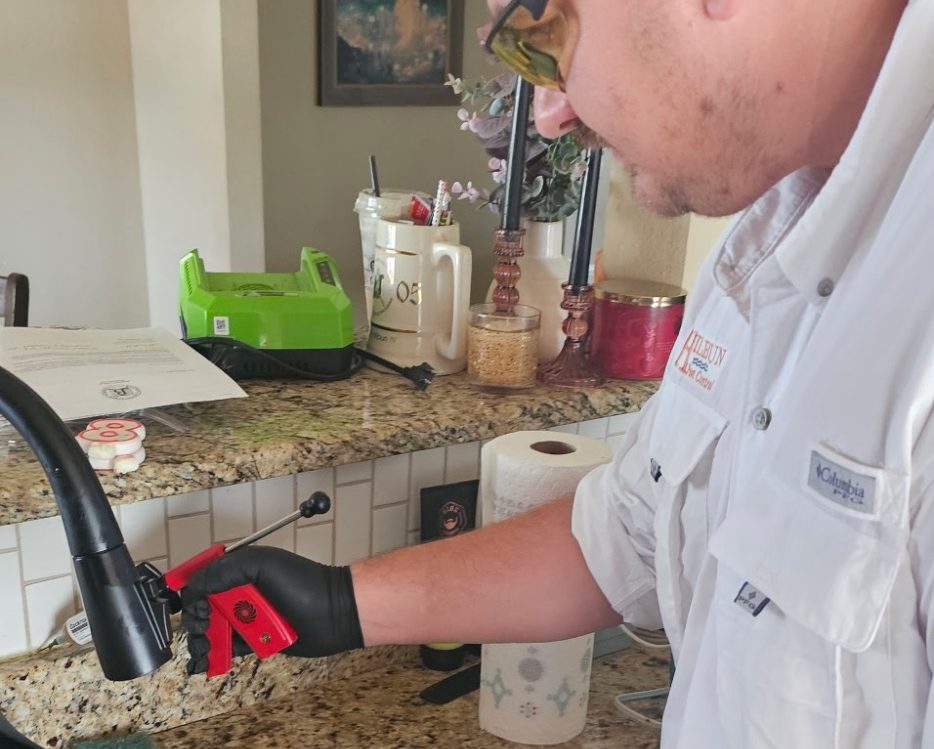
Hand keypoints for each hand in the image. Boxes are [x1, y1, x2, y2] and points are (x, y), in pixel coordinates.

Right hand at [180, 546, 363, 674]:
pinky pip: (227, 649)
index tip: (193, 605)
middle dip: (195, 620)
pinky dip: (214, 657)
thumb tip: (195, 585)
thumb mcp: (263, 565)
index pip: (203, 577)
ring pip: (212, 630)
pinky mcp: (254, 640)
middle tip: (203, 627)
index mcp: (241, 568)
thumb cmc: (305, 583)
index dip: (191, 590)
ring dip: (202, 641)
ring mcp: (247, 616)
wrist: (335, 614)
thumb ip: (226, 570)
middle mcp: (241, 591)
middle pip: (202, 607)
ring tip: (204, 650)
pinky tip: (206, 663)